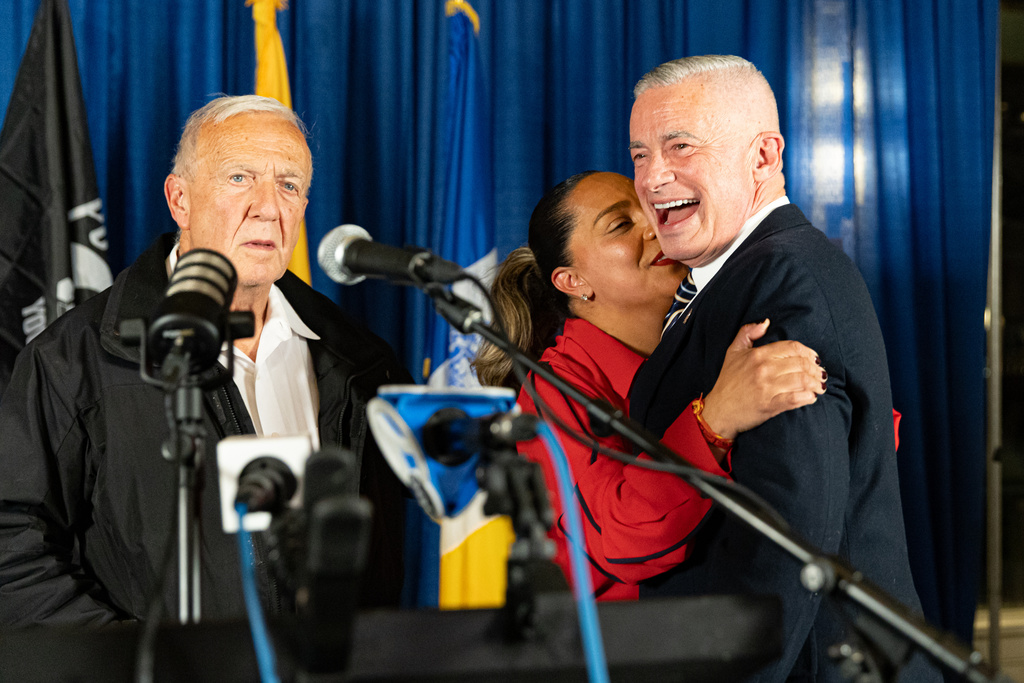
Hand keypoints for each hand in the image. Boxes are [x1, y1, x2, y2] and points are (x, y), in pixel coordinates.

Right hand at [700, 319, 825, 438]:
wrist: (719, 411)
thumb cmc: (727, 382)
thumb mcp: (733, 352)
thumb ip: (747, 333)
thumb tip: (766, 323)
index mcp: (758, 354)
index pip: (792, 347)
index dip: (809, 352)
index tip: (815, 359)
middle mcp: (764, 369)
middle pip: (801, 363)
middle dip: (816, 369)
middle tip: (821, 375)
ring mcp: (767, 387)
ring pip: (802, 380)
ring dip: (816, 384)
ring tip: (820, 387)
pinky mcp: (770, 405)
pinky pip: (796, 399)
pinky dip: (808, 397)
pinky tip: (811, 397)